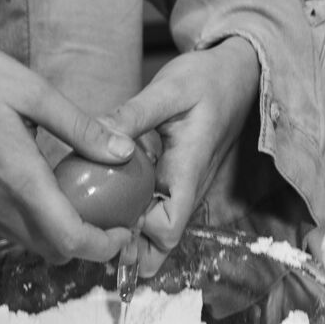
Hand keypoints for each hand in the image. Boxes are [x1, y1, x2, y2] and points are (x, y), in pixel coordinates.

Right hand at [0, 18, 137, 263]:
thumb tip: (123, 150)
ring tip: (81, 199)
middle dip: (87, 244)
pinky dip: (32, 222)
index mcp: (18, 178)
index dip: (103, 246)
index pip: (68, 240)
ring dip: (59, 234)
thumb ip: (80, 127)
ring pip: (27, 242)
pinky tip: (42, 187)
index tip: (124, 229)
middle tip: (110, 215)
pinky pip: (5, 227)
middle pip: (52, 251)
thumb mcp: (31, 90)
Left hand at [107, 37, 260, 274]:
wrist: (234, 75)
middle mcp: (187, 188)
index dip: (139, 236)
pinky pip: (153, 206)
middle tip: (89, 231)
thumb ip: (132, 114)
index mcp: (187, 172)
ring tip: (91, 218)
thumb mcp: (168, 90)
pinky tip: (103, 197)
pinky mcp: (173, 178)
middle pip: (160, 241)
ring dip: (127, 231)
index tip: (107, 221)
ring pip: (155, 228)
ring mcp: (181, 186)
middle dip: (128, 248)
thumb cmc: (206, 80)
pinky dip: (131, 210)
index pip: (168, 229)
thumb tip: (96, 133)